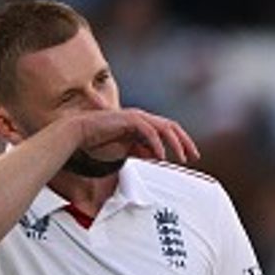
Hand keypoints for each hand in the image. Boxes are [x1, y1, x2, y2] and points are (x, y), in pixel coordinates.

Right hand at [64, 108, 199, 164]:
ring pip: (164, 128)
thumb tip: (158, 157)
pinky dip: (157, 144)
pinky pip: (149, 132)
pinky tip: (160, 156)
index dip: (182, 142)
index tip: (190, 155)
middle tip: (194, 156)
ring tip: (180, 158)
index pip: (169, 130)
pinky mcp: (129, 120)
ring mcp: (136, 117)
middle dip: (185, 142)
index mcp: (143, 124)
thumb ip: (143, 152)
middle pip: (172, 127)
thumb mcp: (127, 150)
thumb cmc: (99, 141)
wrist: (80, 134)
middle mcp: (142, 118)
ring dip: (175, 144)